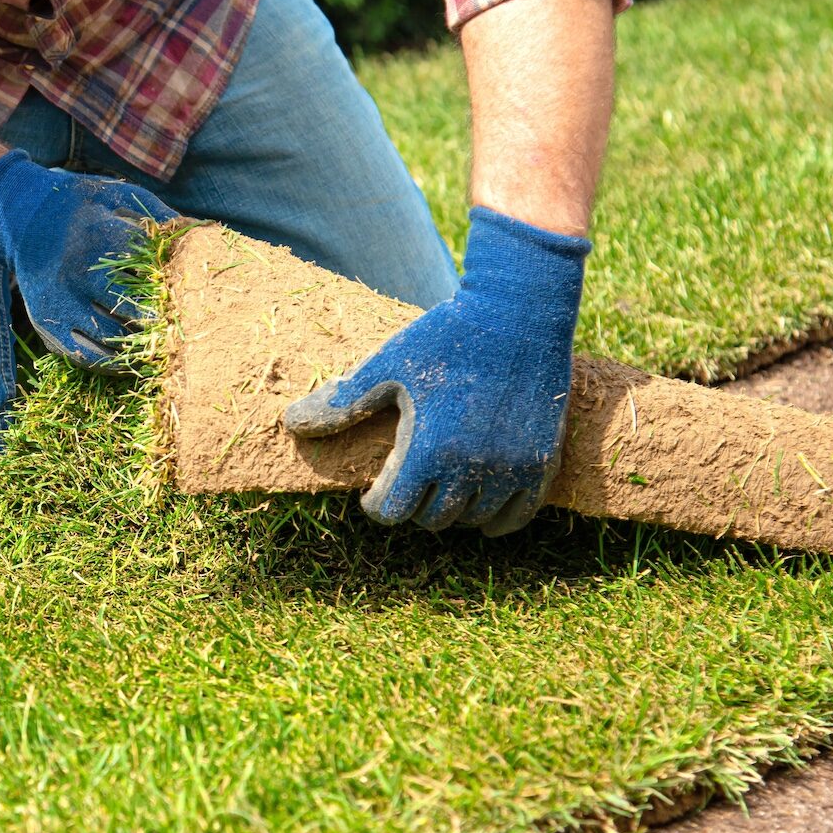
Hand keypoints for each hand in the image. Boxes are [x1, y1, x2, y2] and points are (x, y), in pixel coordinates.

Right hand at [0, 150, 177, 372]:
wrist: (20, 217)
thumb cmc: (79, 206)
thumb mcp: (116, 195)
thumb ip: (156, 214)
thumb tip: (201, 234)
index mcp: (98, 236)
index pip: (149, 271)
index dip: (174, 287)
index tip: (193, 297)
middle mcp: (76, 273)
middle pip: (133, 309)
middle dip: (161, 320)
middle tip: (183, 328)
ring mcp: (59, 303)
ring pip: (112, 338)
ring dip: (141, 346)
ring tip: (162, 346)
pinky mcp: (47, 324)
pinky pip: (86, 355)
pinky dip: (112, 363)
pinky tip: (130, 358)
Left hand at [283, 206, 590, 534]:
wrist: (519, 313)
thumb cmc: (446, 335)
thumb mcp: (388, 364)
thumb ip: (343, 401)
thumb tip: (290, 422)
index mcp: (428, 448)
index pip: (393, 511)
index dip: (377, 504)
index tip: (374, 493)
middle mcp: (471, 467)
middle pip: (432, 519)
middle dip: (413, 504)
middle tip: (407, 483)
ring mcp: (511, 468)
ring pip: (471, 520)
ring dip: (451, 510)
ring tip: (439, 486)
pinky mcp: (542, 463)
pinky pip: (516, 517)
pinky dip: (495, 519)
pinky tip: (479, 506)